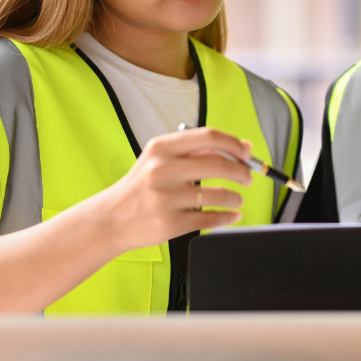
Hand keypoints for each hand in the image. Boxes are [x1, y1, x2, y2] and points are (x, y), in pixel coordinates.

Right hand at [91, 127, 253, 251]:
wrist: (112, 219)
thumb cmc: (140, 188)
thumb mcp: (159, 160)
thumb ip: (194, 152)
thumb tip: (239, 148)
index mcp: (161, 149)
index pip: (208, 137)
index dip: (234, 144)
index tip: (247, 152)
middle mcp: (162, 171)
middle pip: (218, 164)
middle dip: (241, 171)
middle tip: (248, 177)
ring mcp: (166, 198)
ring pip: (218, 194)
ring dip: (235, 197)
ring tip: (236, 198)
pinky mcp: (171, 224)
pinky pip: (211, 219)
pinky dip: (227, 217)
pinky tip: (231, 214)